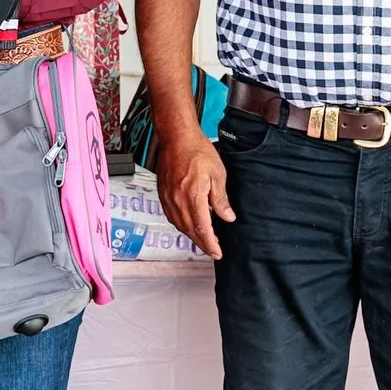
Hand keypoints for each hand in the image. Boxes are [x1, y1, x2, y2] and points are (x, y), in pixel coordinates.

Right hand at [155, 125, 235, 259]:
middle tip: (213, 250)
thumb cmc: (196, 150)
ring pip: (179, 225)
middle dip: (202, 243)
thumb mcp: (217, 174)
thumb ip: (221, 199)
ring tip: (203, 239)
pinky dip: (181, 224)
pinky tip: (188, 224)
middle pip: (190, 231)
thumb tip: (227, 217)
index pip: (202, 229)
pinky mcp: (163, 193)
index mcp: (193, 197)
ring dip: (191, 235)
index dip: (210, 244)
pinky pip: (171, 216)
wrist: (176, 137)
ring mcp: (168, 197)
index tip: (218, 253)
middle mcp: (177, 200)